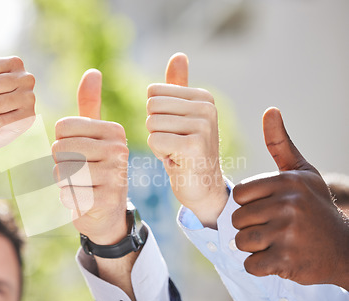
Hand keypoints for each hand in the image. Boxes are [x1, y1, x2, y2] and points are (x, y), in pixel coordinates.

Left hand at [52, 69, 128, 244]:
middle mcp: (118, 150)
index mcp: (114, 131)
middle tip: (78, 171)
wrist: (107, 213)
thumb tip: (93, 71)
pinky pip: (67, 194)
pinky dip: (68, 199)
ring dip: (63, 182)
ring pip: (62, 172)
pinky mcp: (106, 200)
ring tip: (81, 185)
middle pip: (60, 149)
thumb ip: (90, 105)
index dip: (61, 142)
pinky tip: (83, 199)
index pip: (63, 127)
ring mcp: (115, 176)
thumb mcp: (94, 136)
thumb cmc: (95, 168)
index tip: (78, 152)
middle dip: (61, 163)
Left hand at [146, 53, 226, 227]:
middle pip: (151, 107)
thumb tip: (179, 55)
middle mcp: (206, 107)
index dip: (156, 115)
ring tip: (176, 151)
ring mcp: (203, 125)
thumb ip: (178, 87)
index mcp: (202, 97)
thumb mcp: (181, 116)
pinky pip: (155, 140)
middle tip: (173, 143)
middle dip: (155, 129)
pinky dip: (160, 154)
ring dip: (157, 143)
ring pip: (152, 124)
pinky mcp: (195, 144)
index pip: (153, 93)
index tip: (173, 131)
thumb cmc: (185, 150)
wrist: (202, 187)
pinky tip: (176, 160)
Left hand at [232, 107, 348, 288]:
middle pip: (237, 219)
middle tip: (275, 228)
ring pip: (241, 241)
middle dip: (251, 226)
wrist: (344, 248)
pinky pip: (251, 264)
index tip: (268, 208)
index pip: (238, 195)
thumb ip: (280, 144)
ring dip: (254, 246)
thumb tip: (270, 110)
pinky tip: (279, 258)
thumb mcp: (302, 172)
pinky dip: (260, 266)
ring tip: (276, 242)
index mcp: (286, 182)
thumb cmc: (315, 207)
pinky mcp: (287, 260)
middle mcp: (288, 205)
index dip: (249, 205)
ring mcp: (288, 233)